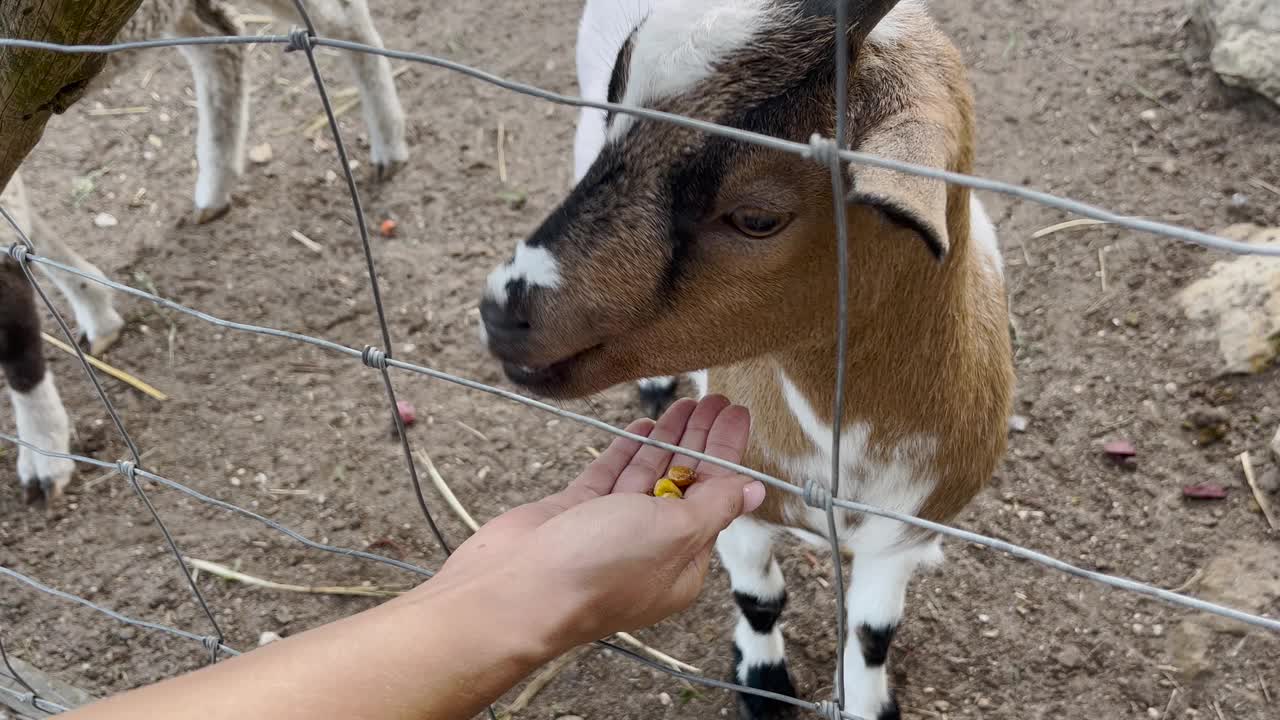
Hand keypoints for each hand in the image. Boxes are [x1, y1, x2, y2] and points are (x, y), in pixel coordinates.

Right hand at [429, 395, 765, 648]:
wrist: (516, 588)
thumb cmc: (598, 569)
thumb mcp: (674, 532)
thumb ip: (715, 506)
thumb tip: (753, 492)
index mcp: (682, 562)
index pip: (716, 497)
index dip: (727, 453)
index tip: (737, 414)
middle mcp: (649, 546)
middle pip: (685, 482)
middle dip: (701, 440)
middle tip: (716, 399)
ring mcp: (609, 528)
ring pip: (647, 474)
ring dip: (668, 439)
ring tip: (686, 401)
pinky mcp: (574, 513)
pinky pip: (609, 475)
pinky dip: (627, 450)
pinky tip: (644, 425)